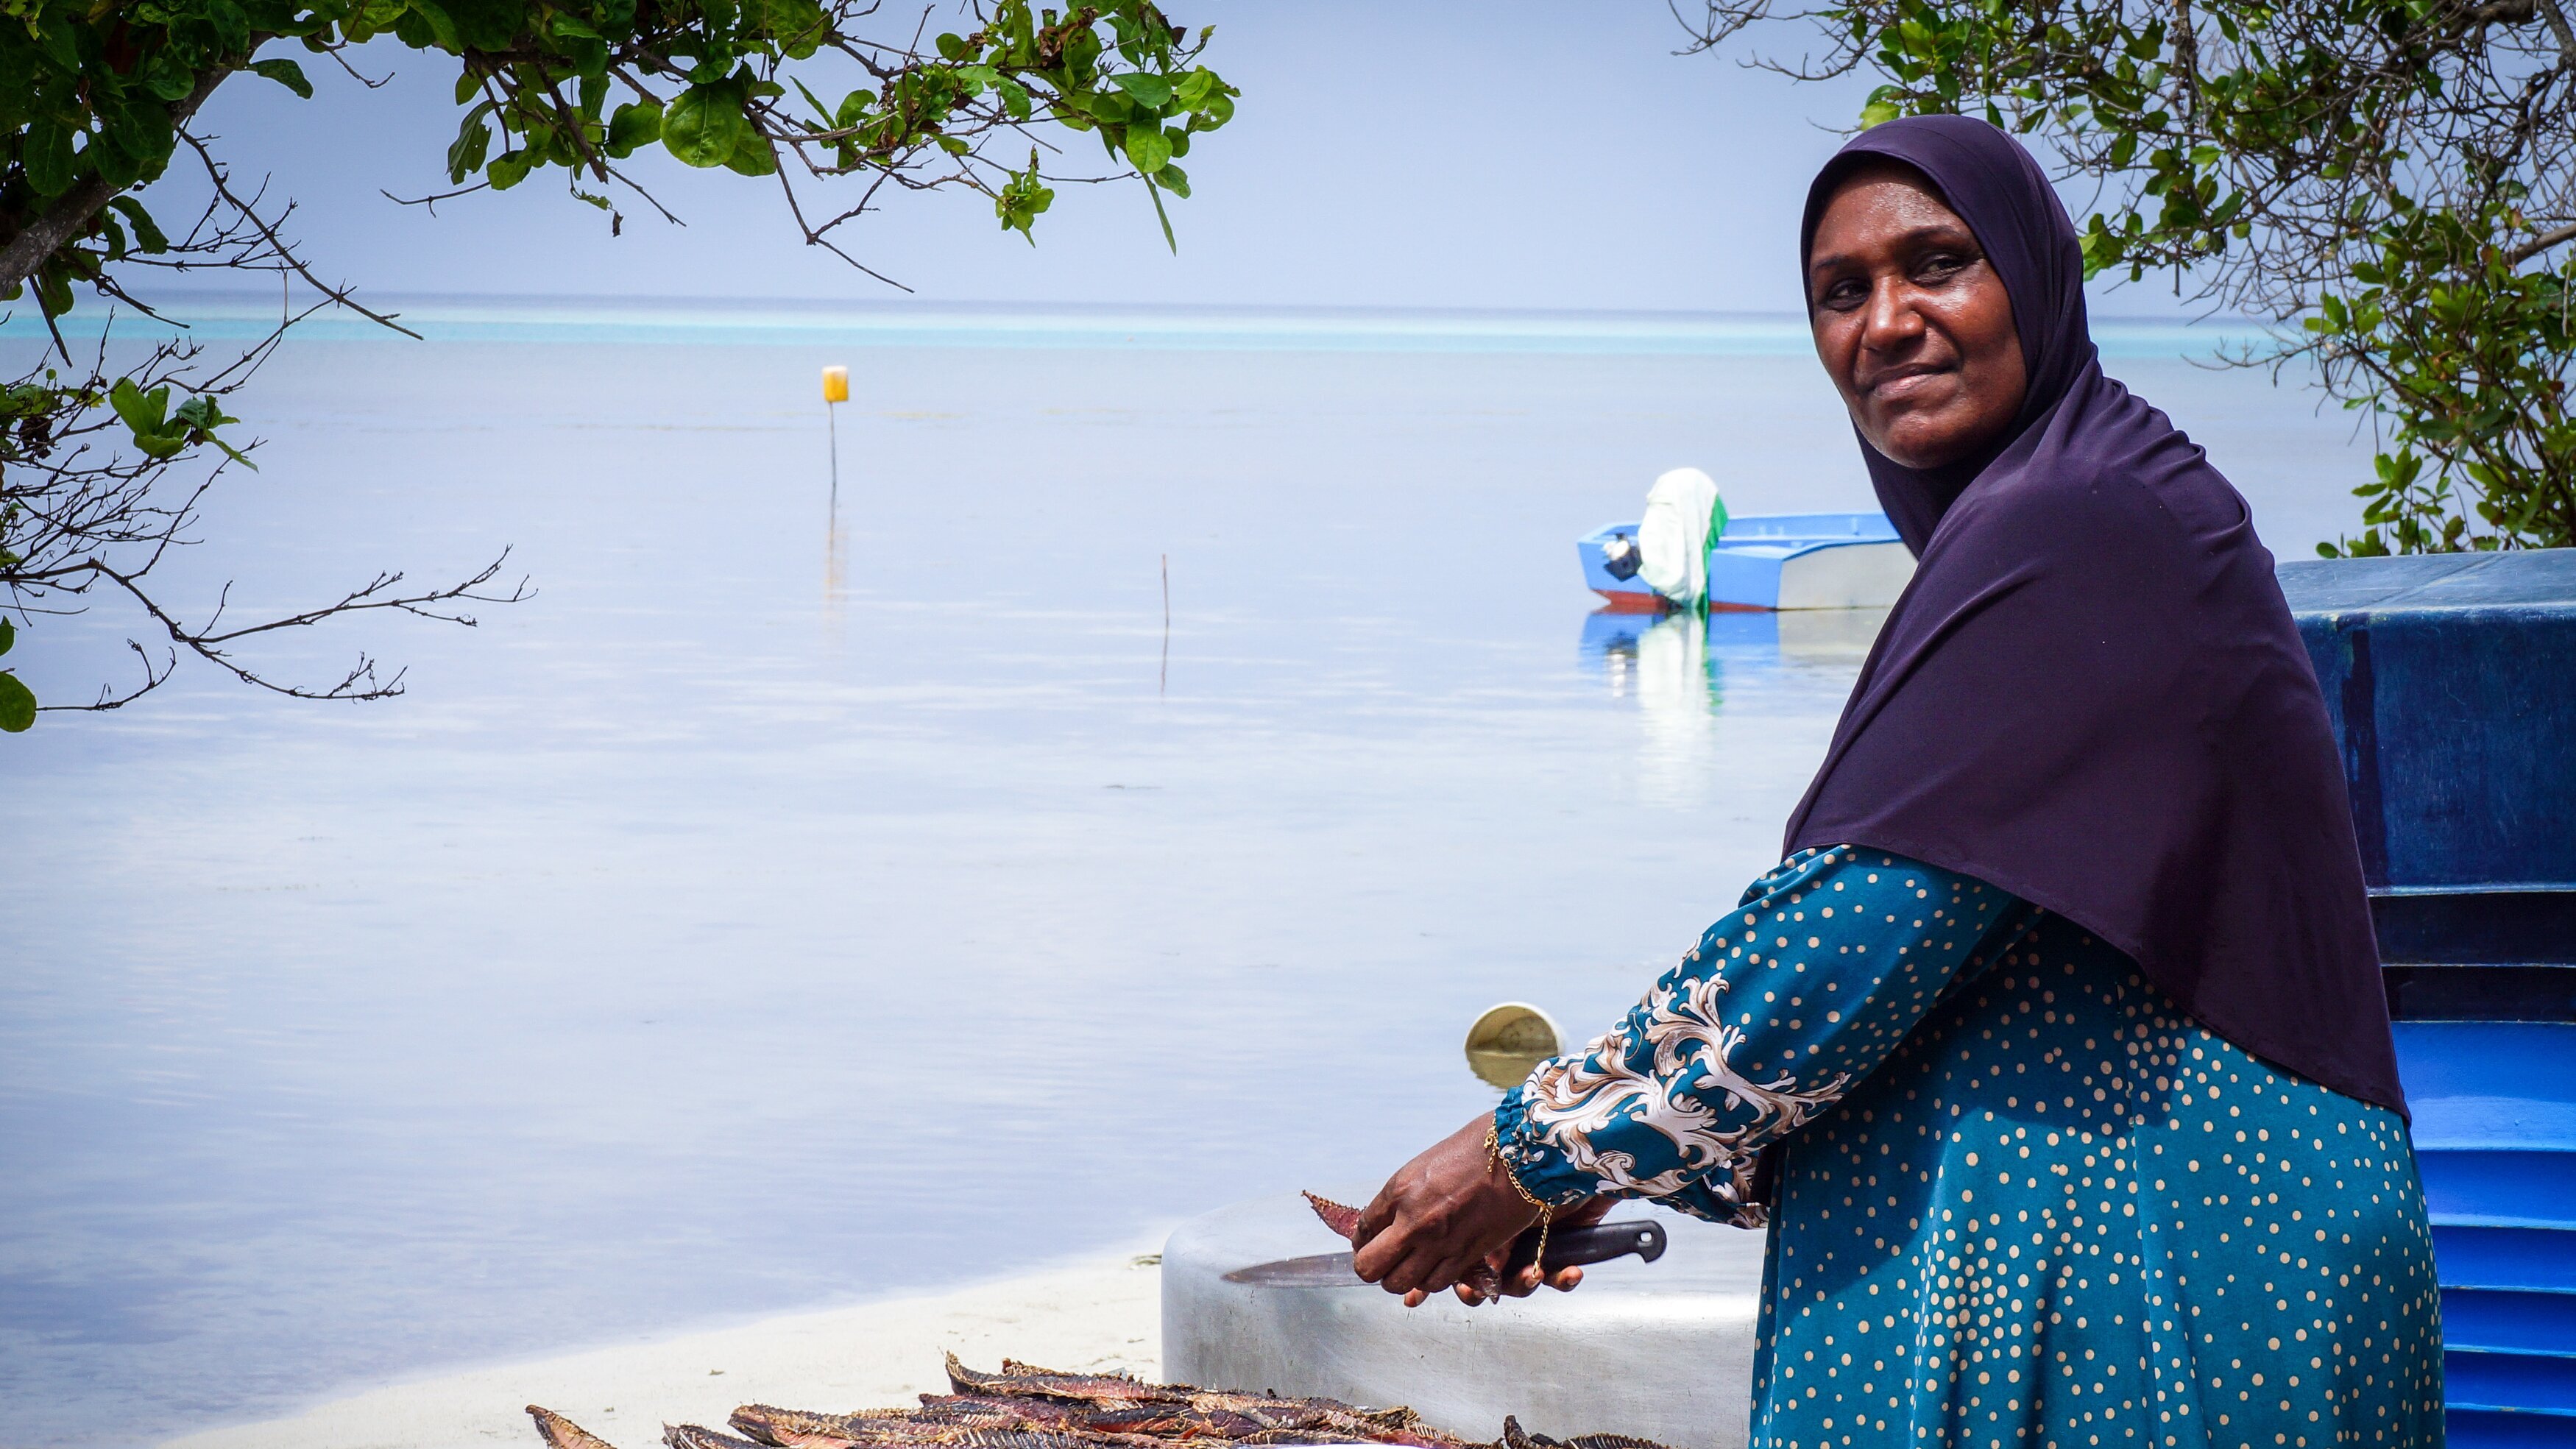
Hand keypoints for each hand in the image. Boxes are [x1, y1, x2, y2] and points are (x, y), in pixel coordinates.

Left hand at [1349, 1114, 1605, 1305]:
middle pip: (1369, 1267)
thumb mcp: (1425, 1165)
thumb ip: (1402, 1195)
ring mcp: (1440, 1242)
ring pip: (1399, 1283)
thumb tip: (1386, 1220)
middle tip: (1381, 1259)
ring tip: (1407, 1266)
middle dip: (1370, 1267)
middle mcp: (1414, 1221)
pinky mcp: (1466, 1256)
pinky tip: (1432, 1268)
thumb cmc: (1475, 1150)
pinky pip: (1434, 1284)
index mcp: (1399, 1190)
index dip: (1363, 1240)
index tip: (1370, 1240)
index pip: (1362, 1230)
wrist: (1521, 1155)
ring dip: (1399, 1278)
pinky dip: (1428, 1281)